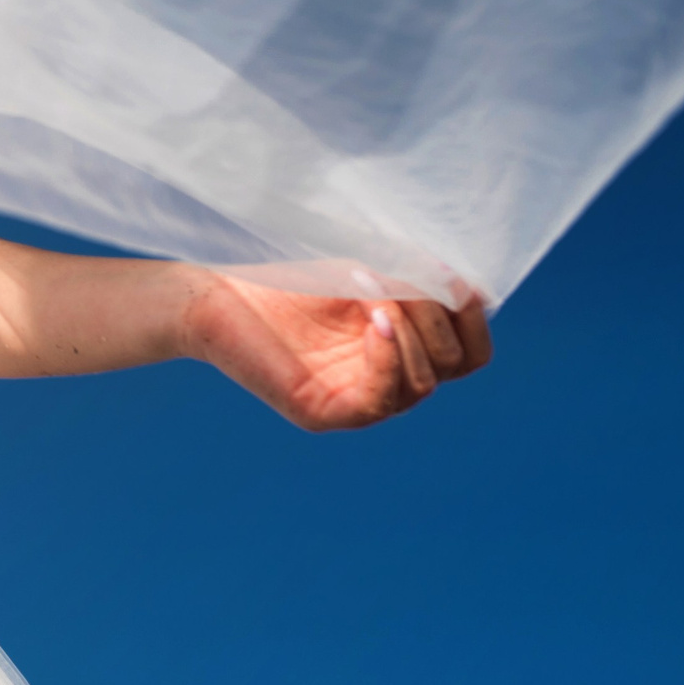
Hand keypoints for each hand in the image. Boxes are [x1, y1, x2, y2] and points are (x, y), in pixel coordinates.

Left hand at [183, 272, 492, 431]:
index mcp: (401, 350)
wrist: (211, 294)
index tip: (452, 278)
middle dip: (437, 315)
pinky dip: (387, 358)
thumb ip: (411, 279)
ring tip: (372, 293)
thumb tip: (466, 287)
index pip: (469, 352)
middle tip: (398, 278)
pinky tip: (372, 321)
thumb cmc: (281, 280)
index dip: (472, 316)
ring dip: (409, 328)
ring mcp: (357, 401)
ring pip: (424, 381)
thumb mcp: (361, 271)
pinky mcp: (325, 413)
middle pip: (455, 364)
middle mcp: (386, 380)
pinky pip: (380, 400)